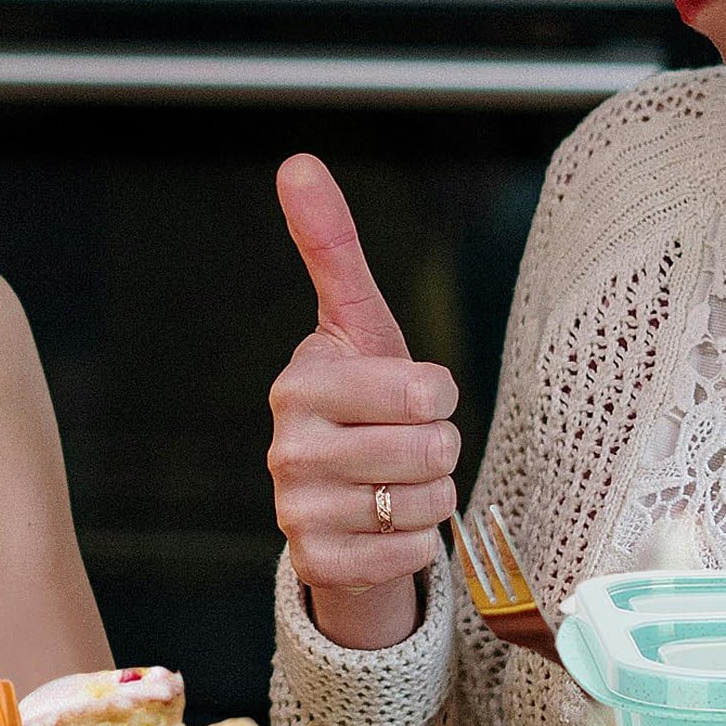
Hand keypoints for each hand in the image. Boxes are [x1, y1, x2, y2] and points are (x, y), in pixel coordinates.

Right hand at [269, 154, 460, 649]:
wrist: (342, 496)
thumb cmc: (362, 397)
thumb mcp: (358, 321)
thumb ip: (330, 244)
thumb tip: (297, 161)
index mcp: (299, 382)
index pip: (426, 388)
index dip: (437, 393)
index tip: (408, 394)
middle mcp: (286, 448)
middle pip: (432, 448)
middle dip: (439, 448)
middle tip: (406, 443)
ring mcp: (295, 511)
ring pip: (426, 503)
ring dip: (430, 497)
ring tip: (395, 483)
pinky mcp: (316, 565)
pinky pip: (411, 555)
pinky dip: (417, 543)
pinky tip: (387, 526)